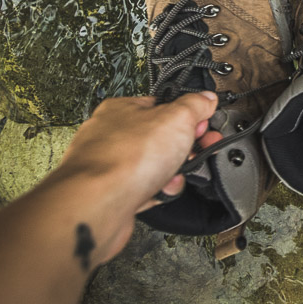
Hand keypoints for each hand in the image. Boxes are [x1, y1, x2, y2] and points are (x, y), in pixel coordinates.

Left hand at [53, 93, 221, 261]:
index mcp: (123, 109)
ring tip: (173, 176)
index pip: (163, 105)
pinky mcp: (111, 191)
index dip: (188, 116)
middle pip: (160, 137)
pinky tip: (158, 192)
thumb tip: (205, 99)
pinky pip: (143, 188)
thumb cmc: (125, 158)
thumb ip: (195, 105)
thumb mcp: (177, 119)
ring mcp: (109, 165)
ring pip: (153, 166)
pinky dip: (156, 192)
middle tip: (195, 152)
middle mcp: (111, 134)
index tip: (203, 125)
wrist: (97, 204)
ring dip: (171, 173)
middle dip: (183, 148)